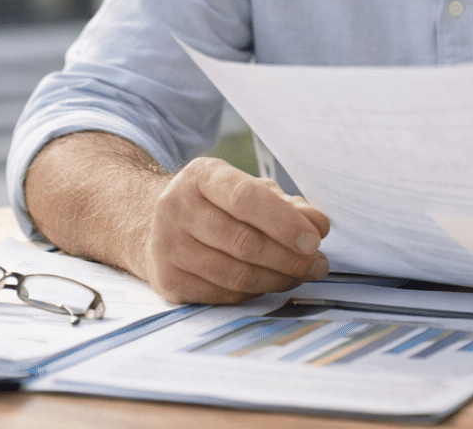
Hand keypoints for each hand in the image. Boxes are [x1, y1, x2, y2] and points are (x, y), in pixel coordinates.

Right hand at [137, 157, 330, 303]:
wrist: (154, 222)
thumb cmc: (215, 204)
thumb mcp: (248, 188)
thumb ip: (286, 204)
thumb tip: (318, 224)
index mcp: (201, 176)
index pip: (245, 199)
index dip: (284, 222)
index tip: (314, 239)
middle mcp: (177, 208)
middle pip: (243, 242)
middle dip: (289, 257)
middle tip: (317, 263)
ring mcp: (168, 247)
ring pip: (235, 275)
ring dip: (277, 279)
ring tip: (301, 274)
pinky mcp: (168, 281)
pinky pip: (223, 296)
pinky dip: (255, 293)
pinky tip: (271, 283)